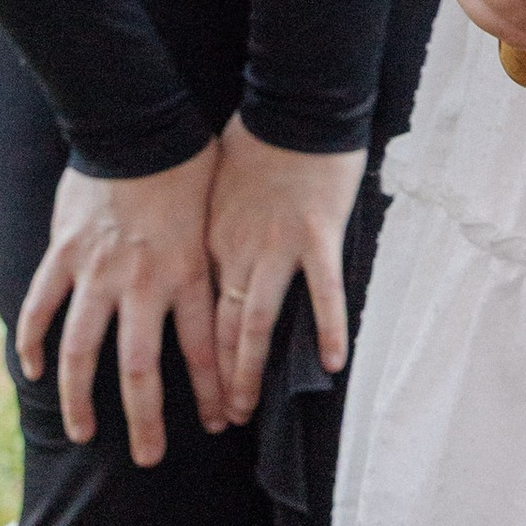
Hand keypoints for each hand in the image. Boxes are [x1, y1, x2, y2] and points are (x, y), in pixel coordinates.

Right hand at [15, 145, 223, 467]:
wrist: (141, 127)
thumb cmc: (190, 170)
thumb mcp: (219, 223)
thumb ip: (219, 267)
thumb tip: (241, 302)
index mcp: (190, 274)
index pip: (204, 351)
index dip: (213, 392)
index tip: (222, 423)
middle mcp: (144, 283)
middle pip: (141, 369)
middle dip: (146, 420)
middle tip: (150, 459)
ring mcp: (98, 272)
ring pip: (83, 351)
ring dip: (81, 399)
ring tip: (84, 434)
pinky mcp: (63, 254)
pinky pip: (39, 307)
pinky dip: (31, 342)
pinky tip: (31, 373)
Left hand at [207, 119, 367, 422]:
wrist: (292, 105)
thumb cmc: (254, 139)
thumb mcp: (214, 188)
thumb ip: (213, 227)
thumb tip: (206, 252)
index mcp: (209, 242)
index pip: (196, 312)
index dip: (194, 357)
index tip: (190, 393)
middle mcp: (236, 252)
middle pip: (218, 329)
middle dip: (217, 379)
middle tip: (220, 420)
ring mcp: (276, 246)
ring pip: (255, 322)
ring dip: (248, 370)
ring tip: (246, 410)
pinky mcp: (318, 236)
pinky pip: (324, 292)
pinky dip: (329, 327)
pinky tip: (335, 361)